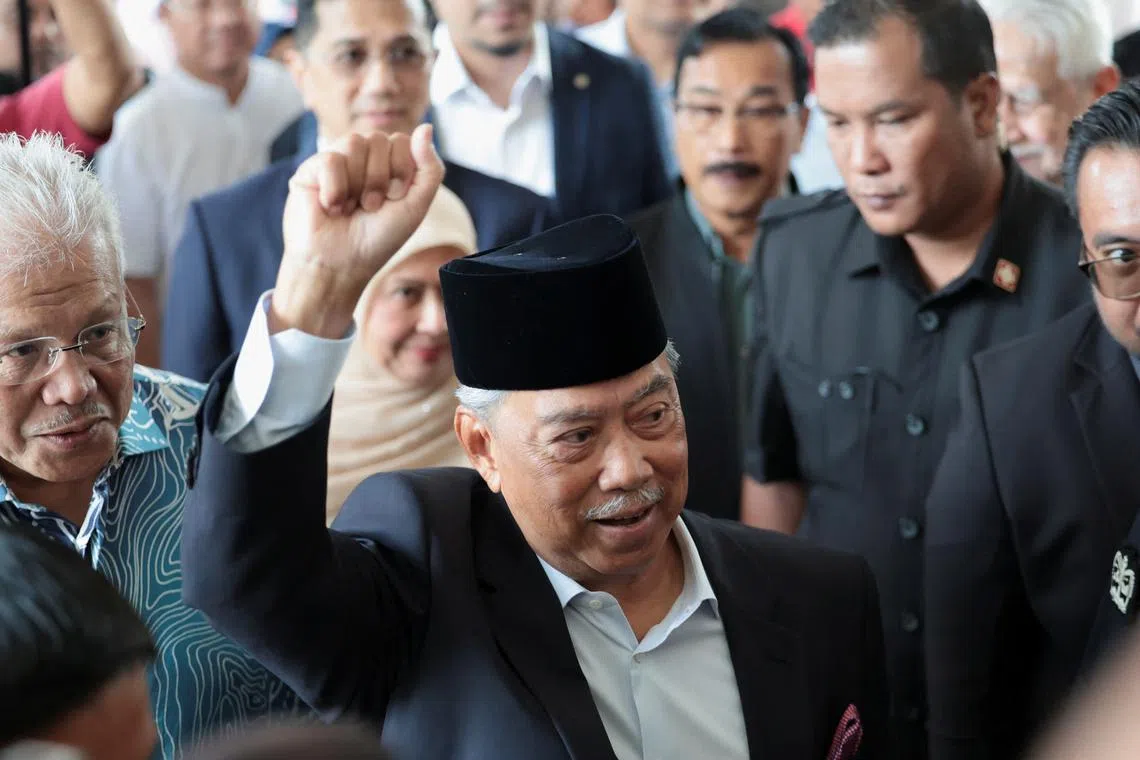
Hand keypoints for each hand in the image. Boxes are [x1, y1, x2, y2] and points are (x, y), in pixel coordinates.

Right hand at [271, 126, 444, 337]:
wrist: (341, 265)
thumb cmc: (378, 239)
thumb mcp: (416, 205)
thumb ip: (430, 168)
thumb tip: (426, 127)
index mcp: (388, 164)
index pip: (403, 141)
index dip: (402, 172)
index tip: (394, 200)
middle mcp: (362, 158)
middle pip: (379, 140)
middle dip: (380, 180)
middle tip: (370, 208)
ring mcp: (336, 161)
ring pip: (355, 143)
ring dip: (359, 184)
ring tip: (351, 208)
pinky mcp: (310, 169)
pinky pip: (331, 159)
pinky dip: (336, 190)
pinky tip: (331, 208)